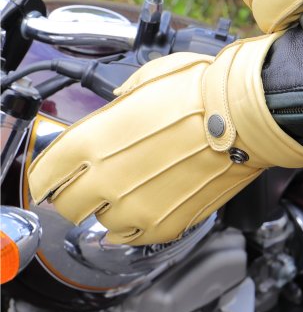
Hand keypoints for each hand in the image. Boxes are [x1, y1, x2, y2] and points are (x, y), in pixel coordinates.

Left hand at [28, 37, 302, 244]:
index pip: (48, 170)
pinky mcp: (166, 223)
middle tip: (95, 179)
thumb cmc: (202, 90)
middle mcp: (107, 179)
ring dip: (110, 206)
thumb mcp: (149, 77)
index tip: (62, 168)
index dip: (53, 169)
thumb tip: (117, 107)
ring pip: (101, 222)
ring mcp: (137, 206)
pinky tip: (153, 198)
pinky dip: (138, 220)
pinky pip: (134, 234)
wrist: (246, 115)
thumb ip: (121, 100)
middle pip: (67, 203)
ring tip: (135, 185)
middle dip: (76, 191)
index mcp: (94, 140)